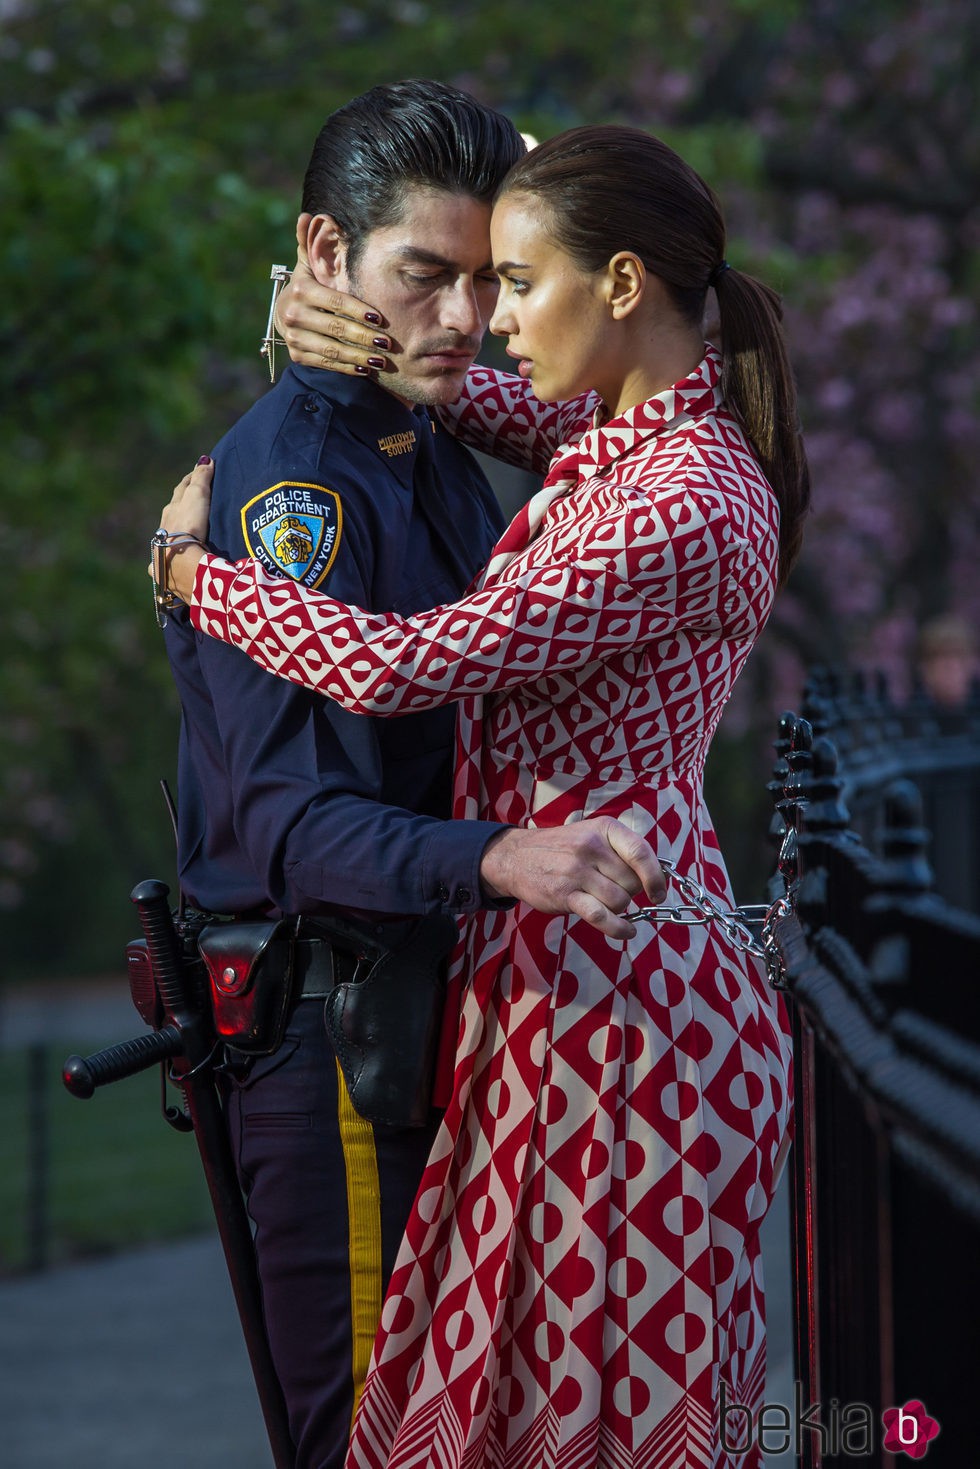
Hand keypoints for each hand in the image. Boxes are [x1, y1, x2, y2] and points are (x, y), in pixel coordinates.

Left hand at [150, 458, 213, 603]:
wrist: (182, 564)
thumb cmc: (190, 528)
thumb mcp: (198, 497)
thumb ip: (201, 478)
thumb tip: (205, 459)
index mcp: (173, 511)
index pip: (182, 490)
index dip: (191, 479)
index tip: (199, 472)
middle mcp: (164, 529)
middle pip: (173, 512)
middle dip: (181, 504)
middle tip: (191, 499)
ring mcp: (163, 551)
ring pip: (167, 536)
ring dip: (175, 531)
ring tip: (184, 532)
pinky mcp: (165, 573)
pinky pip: (165, 564)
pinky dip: (168, 561)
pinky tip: (169, 565)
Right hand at [276, 216, 395, 377]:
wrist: (286, 314)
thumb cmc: (308, 286)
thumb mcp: (309, 265)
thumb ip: (312, 245)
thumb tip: (308, 216)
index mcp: (301, 289)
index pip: (335, 302)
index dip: (357, 311)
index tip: (379, 318)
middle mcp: (294, 314)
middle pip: (335, 328)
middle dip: (363, 336)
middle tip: (387, 342)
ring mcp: (295, 337)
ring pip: (332, 349)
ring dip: (358, 355)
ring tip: (381, 360)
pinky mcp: (297, 355)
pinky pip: (326, 363)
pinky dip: (347, 368)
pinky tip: (365, 369)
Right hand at [479, 818, 666, 939]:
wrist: (517, 857)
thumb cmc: (562, 849)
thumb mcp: (591, 834)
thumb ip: (621, 850)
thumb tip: (656, 877)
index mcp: (603, 828)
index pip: (640, 852)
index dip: (655, 877)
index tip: (659, 893)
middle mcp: (590, 847)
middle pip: (632, 883)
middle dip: (631, 893)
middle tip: (615, 891)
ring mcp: (576, 871)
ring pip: (620, 901)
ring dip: (619, 909)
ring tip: (605, 902)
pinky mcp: (565, 895)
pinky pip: (601, 917)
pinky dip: (619, 928)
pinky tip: (626, 931)